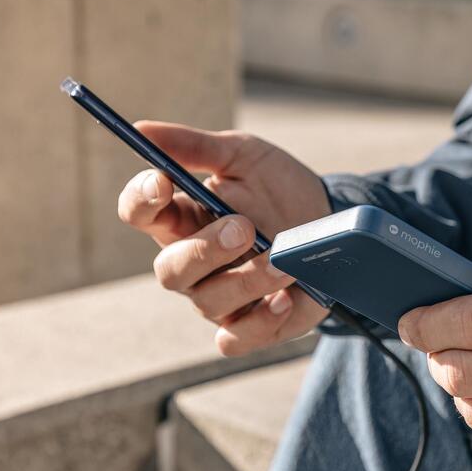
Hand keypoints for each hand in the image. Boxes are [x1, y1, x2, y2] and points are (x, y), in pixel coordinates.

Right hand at [118, 121, 330, 355]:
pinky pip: (234, 340)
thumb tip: (141, 130)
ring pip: (209, 302)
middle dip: (204, 250)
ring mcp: (220, 298)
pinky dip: (258, 324)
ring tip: (285, 261)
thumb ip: (196, 147)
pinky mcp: (251, 325)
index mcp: (183, 216)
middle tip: (244, 227)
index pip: (140, 213)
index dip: (141, 200)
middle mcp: (193, 262)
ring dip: (247, 280)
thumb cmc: (278, 188)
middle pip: (170, 270)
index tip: (162, 181)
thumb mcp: (243, 156)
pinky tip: (284, 300)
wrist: (330, 220)